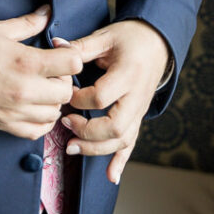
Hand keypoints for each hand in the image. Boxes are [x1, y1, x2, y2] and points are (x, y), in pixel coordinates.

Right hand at [0, 6, 82, 139]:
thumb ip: (28, 23)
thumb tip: (48, 12)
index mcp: (26, 62)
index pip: (72, 63)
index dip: (70, 52)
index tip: (57, 49)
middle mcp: (25, 90)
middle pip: (67, 91)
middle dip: (63, 78)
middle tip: (50, 69)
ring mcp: (16, 111)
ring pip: (55, 112)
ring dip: (53, 100)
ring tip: (41, 87)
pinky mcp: (6, 125)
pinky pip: (38, 131)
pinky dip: (42, 120)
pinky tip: (34, 106)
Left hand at [58, 20, 169, 182]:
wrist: (158, 42)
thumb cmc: (130, 37)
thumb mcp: (105, 36)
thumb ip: (80, 46)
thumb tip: (55, 45)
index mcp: (128, 74)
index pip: (101, 96)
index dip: (78, 99)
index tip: (65, 92)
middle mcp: (137, 96)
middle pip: (115, 125)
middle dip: (87, 131)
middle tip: (65, 124)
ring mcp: (139, 109)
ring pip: (122, 139)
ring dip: (96, 148)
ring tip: (71, 148)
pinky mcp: (138, 116)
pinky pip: (132, 142)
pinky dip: (121, 161)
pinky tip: (112, 177)